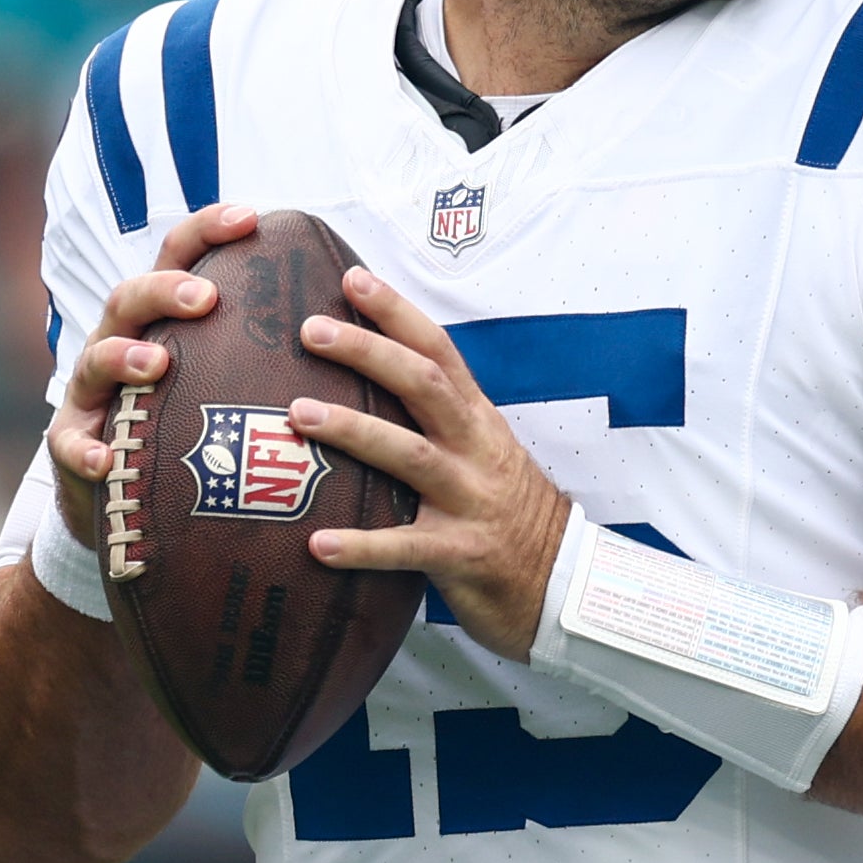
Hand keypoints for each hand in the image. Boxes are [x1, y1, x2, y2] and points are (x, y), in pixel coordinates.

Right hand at [47, 203, 260, 545]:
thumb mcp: (224, 376)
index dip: (208, 229)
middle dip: (165, 290)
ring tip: (157, 364)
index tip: (251, 217)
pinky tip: (105, 460)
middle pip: (129, 297)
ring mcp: (92, 393)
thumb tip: (359, 329)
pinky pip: (72, 446)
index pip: (178, 257)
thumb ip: (272, 350)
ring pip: (94, 360)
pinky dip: (86, 450)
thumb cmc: (190, 421)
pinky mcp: (73, 445)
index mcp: (160, 318)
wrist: (127, 495)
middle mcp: (119, 342)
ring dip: (124, 357)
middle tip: (205, 296)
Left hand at [291, 265, 571, 657]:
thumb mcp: (485, 454)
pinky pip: (405, 549)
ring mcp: (471, 502)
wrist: (563, 584)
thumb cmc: (508, 515)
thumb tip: (367, 383)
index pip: (439, 352)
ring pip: (411, 456)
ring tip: (300, 415)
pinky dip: (361, 545)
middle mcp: (477, 452)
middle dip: (369, 353)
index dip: (398, 313)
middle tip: (313, 330)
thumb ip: (439, 422)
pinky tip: (317, 543)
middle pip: (424, 387)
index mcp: (478, 422)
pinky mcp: (461, 555)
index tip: (352, 279)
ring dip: (355, 430)